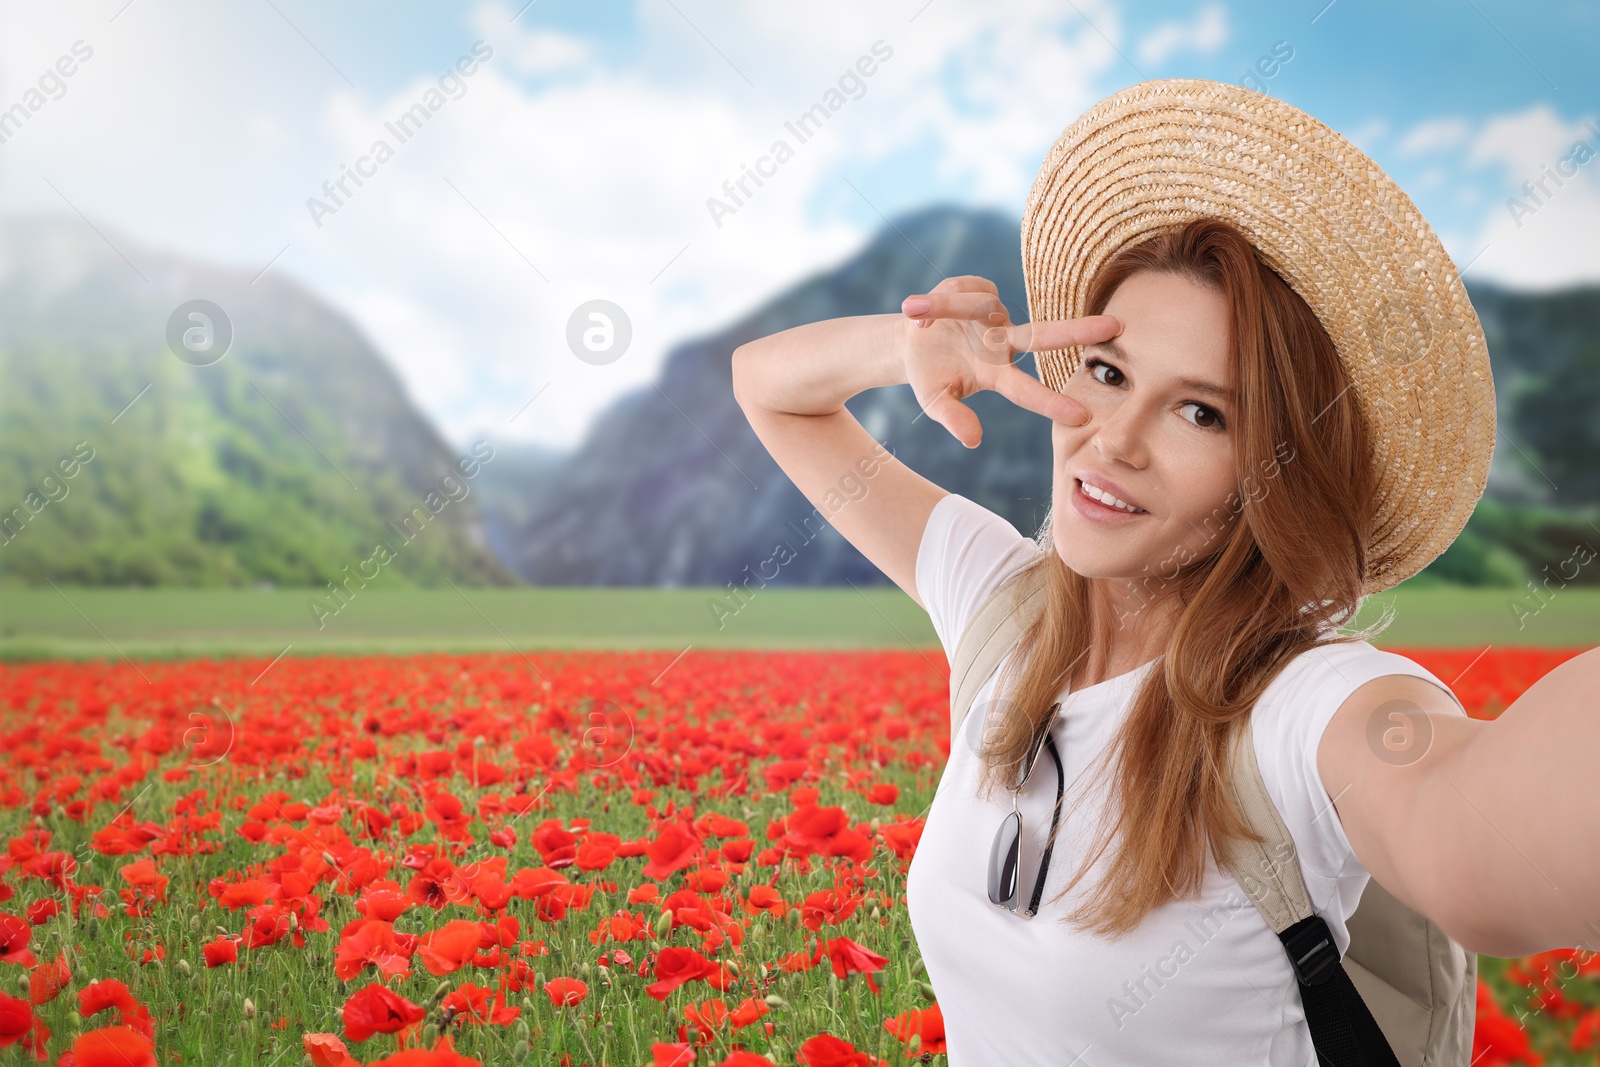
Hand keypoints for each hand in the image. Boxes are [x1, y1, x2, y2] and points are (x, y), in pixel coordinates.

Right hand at [899, 276, 1121, 448]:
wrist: (908, 341)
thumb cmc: (928, 376)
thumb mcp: (934, 401)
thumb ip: (953, 418)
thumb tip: (974, 441)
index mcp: (994, 374)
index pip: (1026, 390)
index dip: (1051, 403)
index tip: (1082, 417)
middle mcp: (1003, 343)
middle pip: (1043, 336)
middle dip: (1078, 330)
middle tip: (1116, 327)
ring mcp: (994, 315)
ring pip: (980, 304)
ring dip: (944, 307)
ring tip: (915, 314)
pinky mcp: (981, 289)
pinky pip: (965, 288)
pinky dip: (939, 299)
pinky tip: (924, 309)